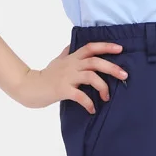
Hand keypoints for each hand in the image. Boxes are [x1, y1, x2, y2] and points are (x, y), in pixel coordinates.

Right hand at [12, 42, 127, 113]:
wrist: (30, 87)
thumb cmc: (45, 76)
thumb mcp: (57, 61)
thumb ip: (66, 53)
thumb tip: (71, 46)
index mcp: (72, 58)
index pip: (91, 47)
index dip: (106, 46)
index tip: (120, 49)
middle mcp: (71, 65)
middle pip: (95, 61)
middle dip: (112, 68)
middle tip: (124, 75)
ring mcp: (67, 77)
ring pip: (90, 76)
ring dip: (103, 87)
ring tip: (107, 97)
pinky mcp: (62, 90)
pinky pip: (80, 96)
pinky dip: (89, 103)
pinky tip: (92, 109)